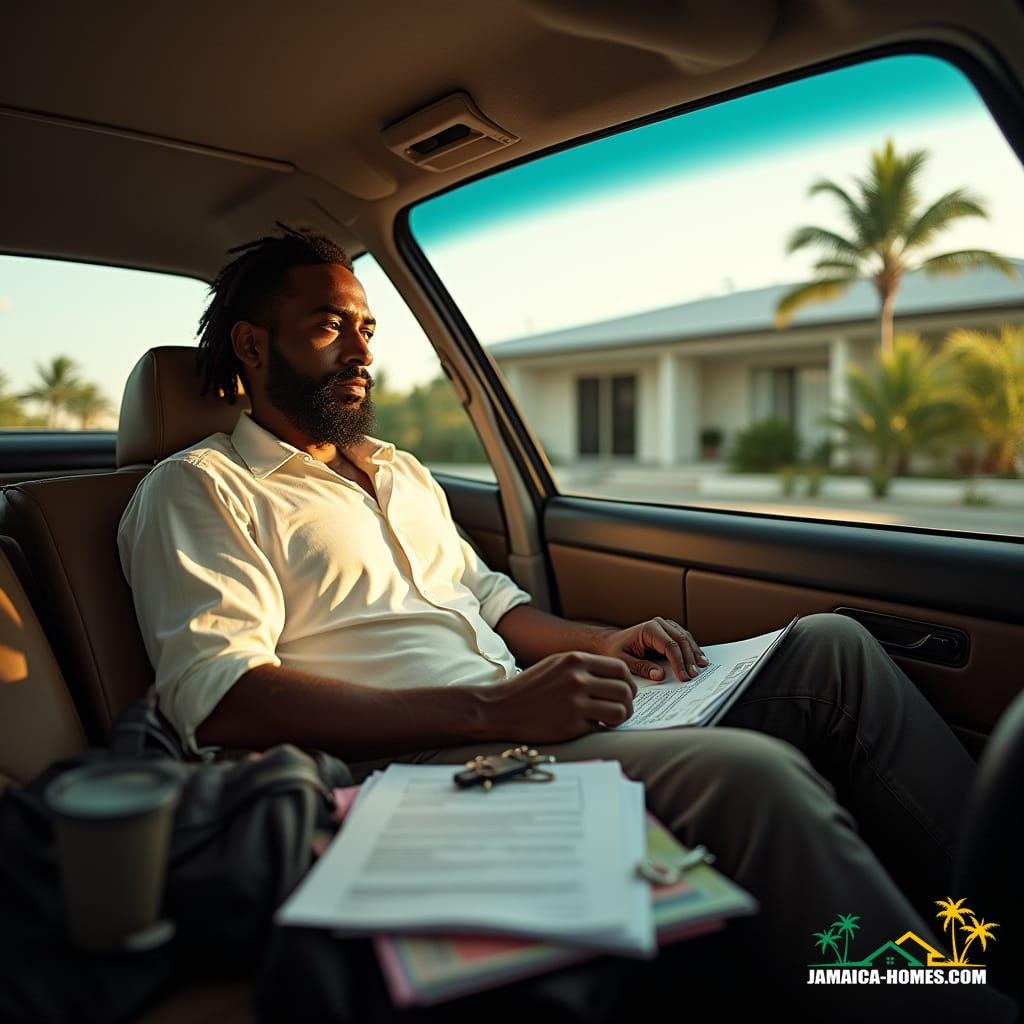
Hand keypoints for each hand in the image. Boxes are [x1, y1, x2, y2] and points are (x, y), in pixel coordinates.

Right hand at [479, 651, 637, 743]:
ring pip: (620, 711)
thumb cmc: (529, 687)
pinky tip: (589, 726)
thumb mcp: (556, 664)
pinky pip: (601, 727)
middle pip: (625, 690)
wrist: (501, 708)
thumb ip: (584, 667)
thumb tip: (616, 678)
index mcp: (576, 660)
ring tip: (610, 720)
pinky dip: (600, 728)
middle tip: (622, 709)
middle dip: (629, 702)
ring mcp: (576, 703)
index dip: (629, 682)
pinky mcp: (572, 725)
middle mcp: (578, 679)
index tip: (626, 691)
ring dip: (620, 717)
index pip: (620, 668)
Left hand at [594, 617, 707, 681]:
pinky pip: (683, 638)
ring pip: (685, 637)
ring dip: (694, 653)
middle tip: (694, 675)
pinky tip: (697, 658)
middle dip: (689, 659)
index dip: (679, 662)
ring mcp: (665, 625)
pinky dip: (691, 648)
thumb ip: (641, 668)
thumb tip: (659, 675)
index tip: (684, 676)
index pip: (670, 646)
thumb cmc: (615, 650)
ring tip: (700, 667)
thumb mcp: (623, 661)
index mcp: (648, 629)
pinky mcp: (668, 630)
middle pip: (681, 640)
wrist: (610, 641)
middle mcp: (658, 624)